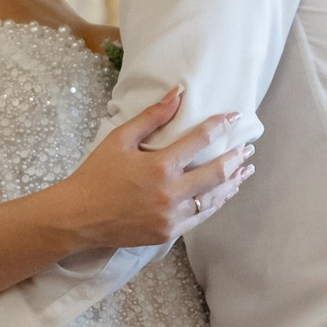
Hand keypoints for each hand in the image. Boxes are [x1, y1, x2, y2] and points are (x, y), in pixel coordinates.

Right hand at [56, 88, 256, 253]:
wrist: (78, 217)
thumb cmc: (96, 174)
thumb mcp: (120, 139)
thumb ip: (152, 117)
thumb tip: (178, 92)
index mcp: (160, 166)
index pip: (201, 140)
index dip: (221, 125)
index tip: (235, 118)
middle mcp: (171, 193)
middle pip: (216, 172)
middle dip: (236, 159)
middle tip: (248, 150)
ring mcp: (171, 216)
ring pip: (213, 198)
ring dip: (231, 184)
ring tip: (244, 173)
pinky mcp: (168, 233)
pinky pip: (200, 217)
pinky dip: (214, 204)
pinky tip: (222, 195)